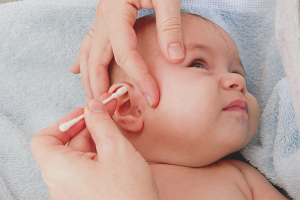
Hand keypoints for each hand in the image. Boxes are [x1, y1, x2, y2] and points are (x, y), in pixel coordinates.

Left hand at [30, 94, 158, 199]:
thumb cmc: (129, 194)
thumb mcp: (116, 150)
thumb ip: (101, 124)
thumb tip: (93, 106)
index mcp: (59, 171)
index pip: (44, 140)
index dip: (64, 122)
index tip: (85, 114)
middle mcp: (60, 185)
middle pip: (66, 146)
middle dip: (88, 128)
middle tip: (108, 114)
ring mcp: (73, 194)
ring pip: (79, 159)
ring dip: (96, 142)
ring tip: (117, 134)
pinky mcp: (86, 198)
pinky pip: (86, 172)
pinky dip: (99, 158)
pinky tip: (117, 154)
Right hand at [70, 0, 182, 107]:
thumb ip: (169, 26)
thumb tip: (174, 59)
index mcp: (116, 12)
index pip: (125, 54)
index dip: (139, 78)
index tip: (153, 98)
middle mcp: (103, 18)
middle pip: (96, 60)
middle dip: (102, 88)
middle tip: (110, 113)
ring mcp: (100, 19)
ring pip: (88, 55)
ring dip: (89, 79)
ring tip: (93, 101)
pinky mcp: (104, 20)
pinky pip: (88, 43)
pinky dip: (84, 60)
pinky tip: (78, 71)